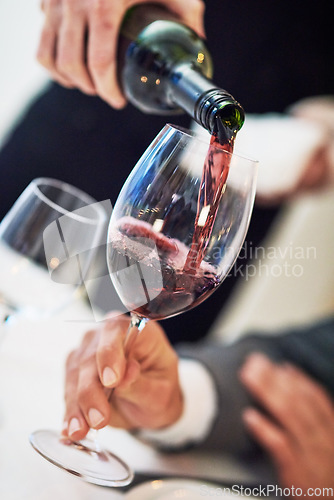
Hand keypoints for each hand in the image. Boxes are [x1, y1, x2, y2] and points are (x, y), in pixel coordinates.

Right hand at [37, 0, 204, 107]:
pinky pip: (41, 41)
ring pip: (49, 56)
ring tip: (86, 85)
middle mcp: (74, 3)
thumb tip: (198, 40)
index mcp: (105, 4)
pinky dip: (51, 61)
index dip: (108, 89)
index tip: (118, 100)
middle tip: (106, 93)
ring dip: (67, 79)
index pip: (99, 62)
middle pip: (72, 65)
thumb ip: (186, 11)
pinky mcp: (46, 0)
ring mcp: (55, 2)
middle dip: (90, 87)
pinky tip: (66, 67)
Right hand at [62, 314, 182, 439]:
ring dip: (76, 405)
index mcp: (135, 330)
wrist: (149, 403)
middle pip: (90, 357)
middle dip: (91, 391)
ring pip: (75, 375)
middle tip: (99, 419)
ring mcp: (88, 351)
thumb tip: (127, 374)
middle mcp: (107, 335)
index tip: (111, 381)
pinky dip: (70, 411)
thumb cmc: (159, 389)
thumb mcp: (160, 391)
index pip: (115, 331)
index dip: (110, 354)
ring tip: (80, 430)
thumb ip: (141, 383)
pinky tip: (71, 428)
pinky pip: (68, 389)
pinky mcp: (75, 371)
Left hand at [240, 353, 333, 494]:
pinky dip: (264, 429)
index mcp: (331, 431)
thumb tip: (293, 388)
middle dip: (275, 378)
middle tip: (255, 363)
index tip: (280, 366)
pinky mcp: (297, 474)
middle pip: (298, 401)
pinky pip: (280, 446)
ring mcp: (311, 456)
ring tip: (249, 378)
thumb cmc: (322, 478)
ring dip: (266, 392)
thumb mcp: (326, 448)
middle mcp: (324, 440)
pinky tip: (249, 416)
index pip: (317, 398)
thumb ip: (314, 422)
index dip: (298, 379)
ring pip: (288, 416)